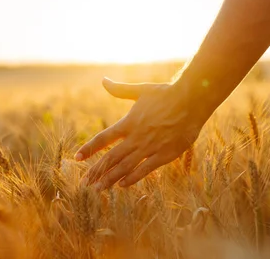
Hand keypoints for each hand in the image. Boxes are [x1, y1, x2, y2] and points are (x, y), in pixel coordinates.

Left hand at [75, 78, 205, 190]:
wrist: (191, 99)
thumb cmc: (167, 93)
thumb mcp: (141, 90)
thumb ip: (120, 90)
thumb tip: (104, 80)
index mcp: (129, 122)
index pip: (103, 138)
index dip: (89, 149)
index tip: (77, 157)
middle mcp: (136, 137)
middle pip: (111, 157)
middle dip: (97, 171)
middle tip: (85, 183)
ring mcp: (149, 147)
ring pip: (125, 166)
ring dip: (110, 179)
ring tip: (98, 189)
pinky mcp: (164, 154)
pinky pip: (145, 170)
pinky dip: (132, 178)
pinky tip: (122, 185)